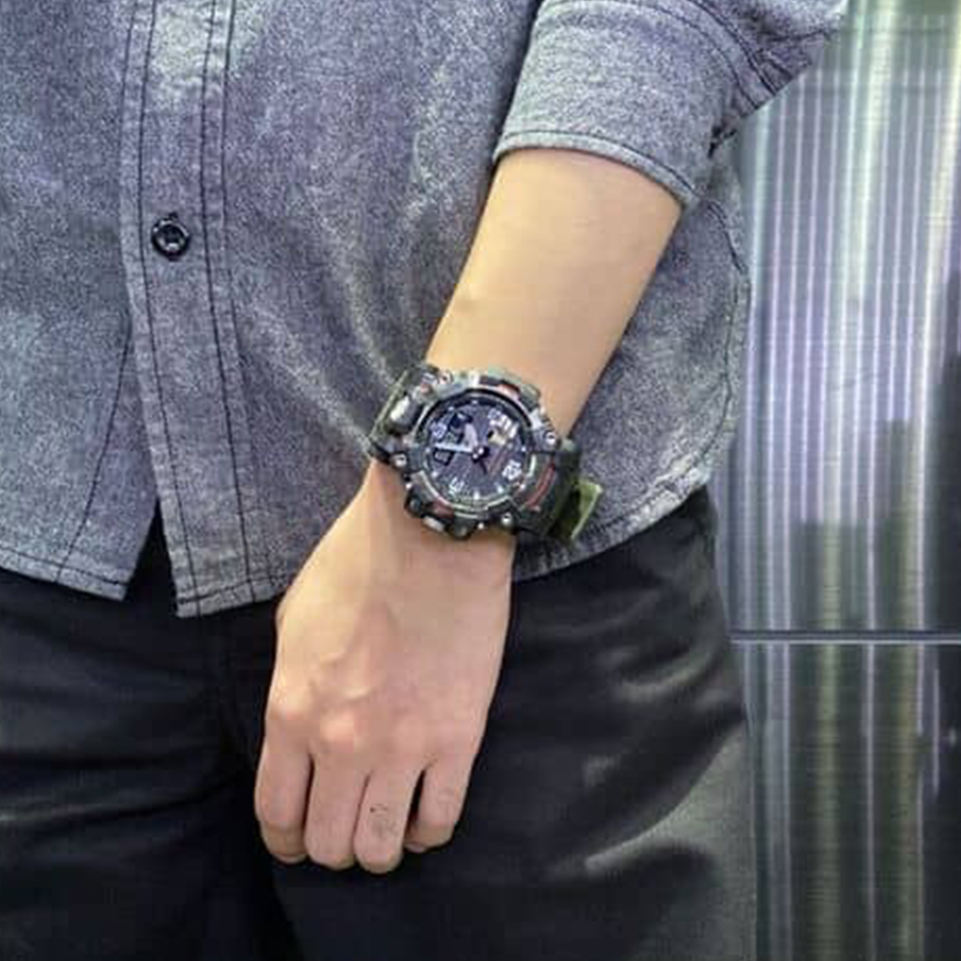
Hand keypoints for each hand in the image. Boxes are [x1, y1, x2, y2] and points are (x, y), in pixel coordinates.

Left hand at [254, 460, 515, 873]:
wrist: (433, 533)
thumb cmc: (357, 564)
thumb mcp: (293, 621)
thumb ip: (289, 688)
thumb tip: (300, 731)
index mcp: (292, 712)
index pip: (276, 813)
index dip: (285, 840)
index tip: (298, 838)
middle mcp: (341, 742)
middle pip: (328, 842)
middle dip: (333, 846)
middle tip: (347, 826)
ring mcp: (402, 746)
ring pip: (381, 847)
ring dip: (378, 849)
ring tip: (386, 828)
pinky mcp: (458, 739)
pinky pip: (441, 820)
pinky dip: (427, 833)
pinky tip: (424, 819)